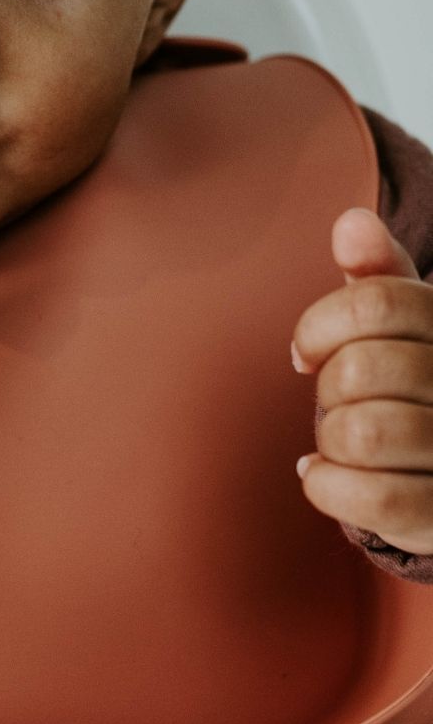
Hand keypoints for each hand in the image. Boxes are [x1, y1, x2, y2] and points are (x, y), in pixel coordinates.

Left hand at [293, 207, 432, 552]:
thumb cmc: (416, 391)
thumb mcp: (404, 328)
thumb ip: (378, 278)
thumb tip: (352, 222)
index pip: (374, 304)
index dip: (319, 327)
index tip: (306, 354)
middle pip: (359, 369)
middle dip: (328, 390)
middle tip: (339, 404)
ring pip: (361, 433)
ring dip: (329, 440)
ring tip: (343, 445)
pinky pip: (373, 501)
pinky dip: (328, 487)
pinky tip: (328, 478)